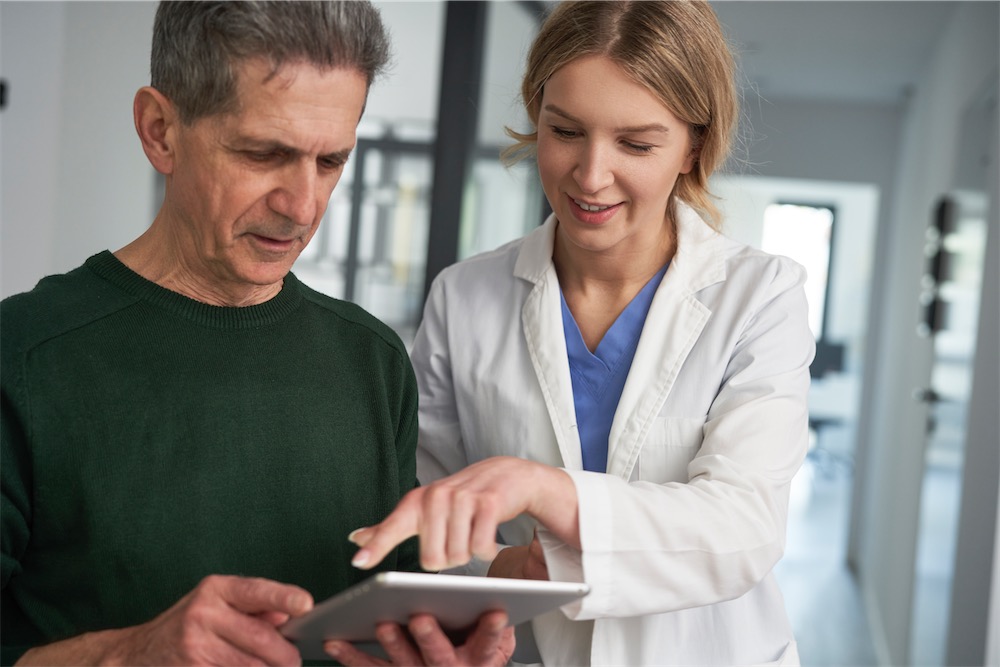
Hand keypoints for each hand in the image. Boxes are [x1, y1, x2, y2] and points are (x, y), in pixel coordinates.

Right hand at [16, 575, 312, 665]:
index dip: (283, 598)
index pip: (257, 591)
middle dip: (284, 655)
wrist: (136, 653)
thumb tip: (290, 617)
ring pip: (250, 665)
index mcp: (217, 589)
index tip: (306, 605)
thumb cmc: (188, 626)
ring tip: (271, 666)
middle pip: (261, 639)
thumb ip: (253, 609)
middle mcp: (204, 613)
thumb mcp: (216, 606)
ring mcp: (194, 645)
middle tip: (293, 661)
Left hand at [324, 610, 514, 666]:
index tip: (495, 612)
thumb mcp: (494, 638)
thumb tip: (498, 596)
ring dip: (392, 644)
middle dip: (429, 636)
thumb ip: (494, 622)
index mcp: (478, 659)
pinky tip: (335, 642)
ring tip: (381, 624)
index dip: (491, 629)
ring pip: (404, 662)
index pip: (487, 644)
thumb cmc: (474, 648)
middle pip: (439, 656)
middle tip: (420, 617)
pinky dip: (351, 656)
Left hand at [348, 456, 577, 571]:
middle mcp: (436, 497)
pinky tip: (487, 534)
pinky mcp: (487, 503)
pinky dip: (486, 549)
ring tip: (472, 531)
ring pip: (458, 556)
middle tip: (457, 537)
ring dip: (469, 553)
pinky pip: (480, 547)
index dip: (377, 546)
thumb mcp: (423, 507)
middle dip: (448, 558)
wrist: (507, 475)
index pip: (392, 527)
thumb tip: (356, 539)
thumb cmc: (461, 497)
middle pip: (432, 560)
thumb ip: (390, 527)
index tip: (359, 562)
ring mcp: (461, 499)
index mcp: (417, 502)